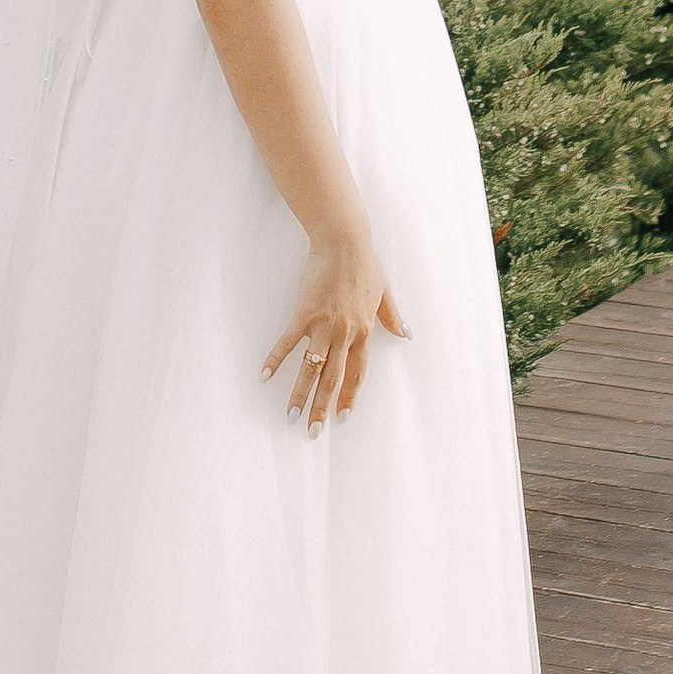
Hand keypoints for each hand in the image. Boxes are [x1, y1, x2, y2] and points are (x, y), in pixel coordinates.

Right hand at [263, 236, 407, 431]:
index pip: (356, 374)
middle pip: (332, 379)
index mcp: (364, 331)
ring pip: (311, 367)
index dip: (348, 397)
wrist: (345, 241)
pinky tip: (265, 376)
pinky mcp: (304, 312)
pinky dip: (276, 359)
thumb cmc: (365, 263)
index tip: (341, 417)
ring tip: (291, 416)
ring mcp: (324, 324)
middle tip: (313, 433)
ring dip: (300, 394)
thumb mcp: (385, 292)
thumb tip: (407, 333)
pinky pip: (288, 341)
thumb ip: (392, 316)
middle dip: (322, 408)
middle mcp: (345, 333)